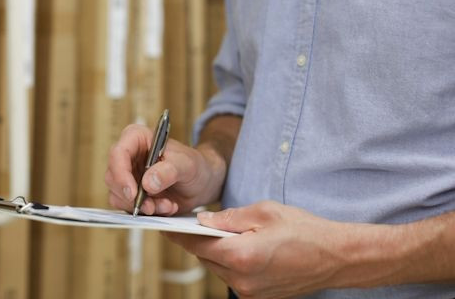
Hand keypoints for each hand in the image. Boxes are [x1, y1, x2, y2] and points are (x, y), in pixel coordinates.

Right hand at [104, 124, 226, 215]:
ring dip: (142, 206)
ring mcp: (128, 176)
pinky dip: (146, 212)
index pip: (118, 153)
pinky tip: (166, 207)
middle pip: (113, 177)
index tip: (133, 193)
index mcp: (137, 138)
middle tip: (153, 206)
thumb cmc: (195, 166)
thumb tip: (147, 183)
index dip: (121, 174)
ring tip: (167, 205)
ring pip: (118, 195)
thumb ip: (169, 171)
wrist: (202, 182)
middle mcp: (128, 156)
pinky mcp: (131, 193)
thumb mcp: (187, 165)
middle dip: (132, 197)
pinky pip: (128, 207)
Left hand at [165, 201, 358, 297]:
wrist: (337, 257)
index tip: (166, 226)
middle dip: (199, 240)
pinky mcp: (258, 297)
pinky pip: (233, 276)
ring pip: (218, 267)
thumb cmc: (304, 230)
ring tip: (221, 233)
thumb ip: (229, 217)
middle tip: (197, 222)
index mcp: (241, 255)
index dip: (180, 234)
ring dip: (215, 251)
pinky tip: (239, 247)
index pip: (198, 244)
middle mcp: (242, 279)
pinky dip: (230, 261)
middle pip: (205, 257)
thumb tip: (203, 220)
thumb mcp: (264, 212)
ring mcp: (250, 292)